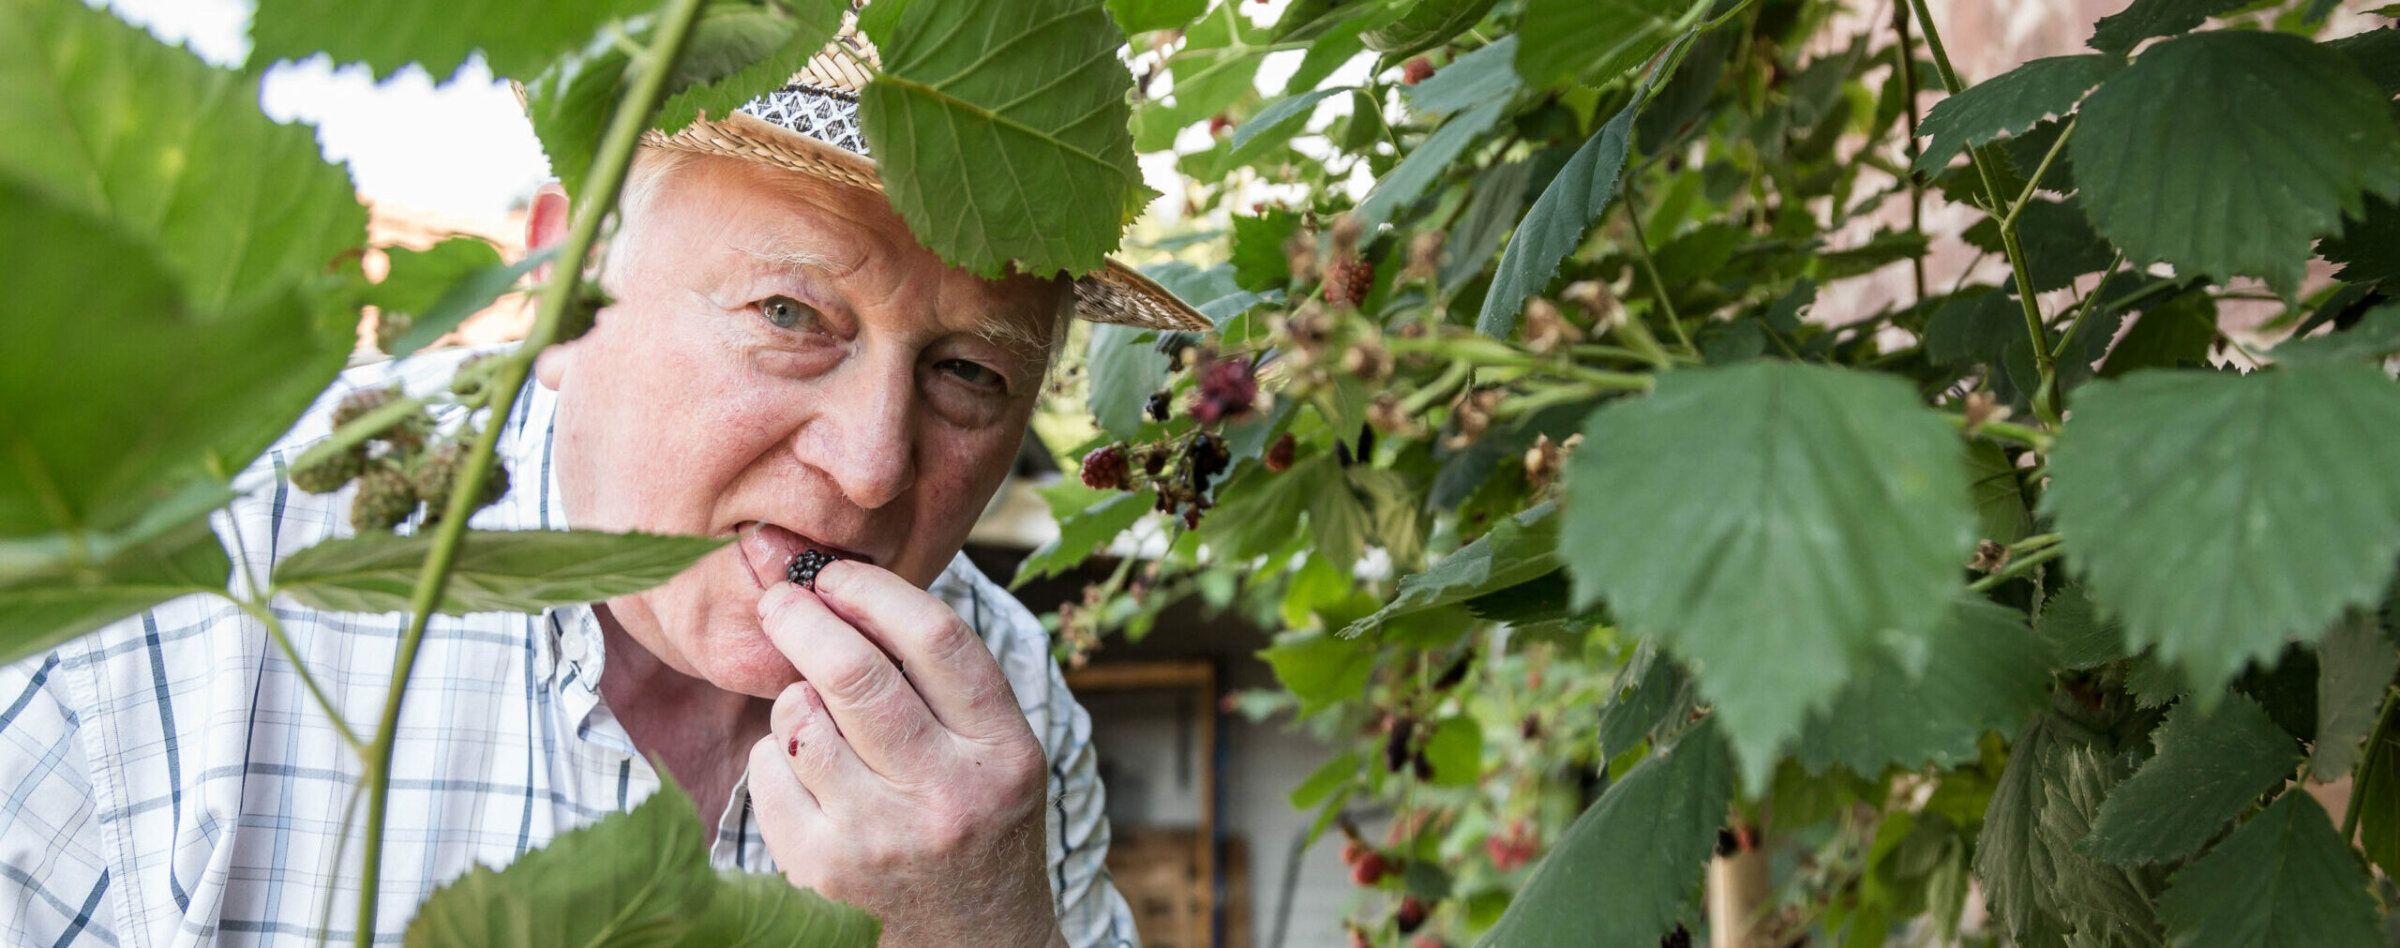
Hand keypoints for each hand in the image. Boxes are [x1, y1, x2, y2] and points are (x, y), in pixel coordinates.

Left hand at [743, 561, 1061, 946]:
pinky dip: (776, 758)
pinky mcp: (822, 871)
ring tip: (815, 715)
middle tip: (779, 601)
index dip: (874, 592)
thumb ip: (948, 687)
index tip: (834, 574)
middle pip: (855, 672)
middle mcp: (947, 794)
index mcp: (1003, 752)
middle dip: (802, 618)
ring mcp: (881, 836)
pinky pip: (769, 772)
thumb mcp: (999, 760)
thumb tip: (851, 592)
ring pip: (801, 718)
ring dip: (795, 699)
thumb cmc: (980, 833)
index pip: (938, 641)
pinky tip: (807, 777)